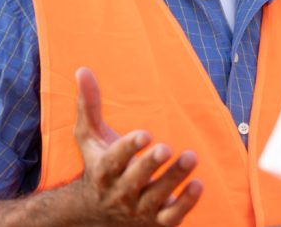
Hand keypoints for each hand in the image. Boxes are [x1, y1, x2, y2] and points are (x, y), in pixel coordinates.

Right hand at [69, 67, 202, 225]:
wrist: (96, 214)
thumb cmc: (98, 166)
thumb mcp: (90, 138)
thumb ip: (88, 106)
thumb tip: (82, 69)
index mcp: (103, 171)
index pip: (114, 161)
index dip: (129, 148)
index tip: (145, 134)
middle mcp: (119, 193)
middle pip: (134, 181)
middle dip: (150, 165)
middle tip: (166, 148)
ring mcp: (138, 210)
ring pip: (157, 198)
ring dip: (174, 178)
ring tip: (191, 156)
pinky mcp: (155, 222)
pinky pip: (172, 217)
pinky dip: (186, 203)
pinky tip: (198, 183)